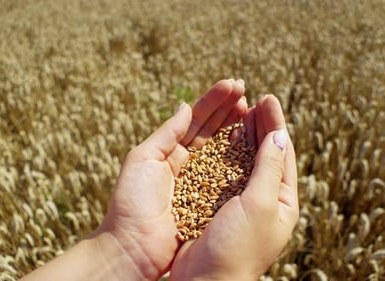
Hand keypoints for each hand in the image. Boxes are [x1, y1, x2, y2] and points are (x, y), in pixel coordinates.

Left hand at [93, 79, 246, 279]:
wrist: (133, 248)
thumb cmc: (132, 202)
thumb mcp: (143, 159)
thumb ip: (167, 133)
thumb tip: (186, 106)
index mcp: (169, 151)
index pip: (195, 120)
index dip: (213, 101)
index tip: (233, 85)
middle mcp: (187, 163)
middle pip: (212, 130)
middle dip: (228, 109)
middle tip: (247, 90)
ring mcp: (201, 181)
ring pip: (222, 148)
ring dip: (236, 127)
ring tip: (252, 108)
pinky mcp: (211, 200)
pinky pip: (228, 175)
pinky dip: (240, 157)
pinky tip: (252, 142)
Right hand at [170, 95, 298, 280]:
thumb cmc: (238, 247)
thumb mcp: (261, 205)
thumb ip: (270, 169)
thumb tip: (280, 135)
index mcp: (283, 202)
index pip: (283, 154)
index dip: (276, 125)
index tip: (268, 99)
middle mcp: (266, 201)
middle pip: (267, 154)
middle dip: (263, 126)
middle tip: (256, 99)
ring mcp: (243, 202)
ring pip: (247, 161)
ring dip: (245, 135)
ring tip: (242, 111)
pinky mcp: (221, 204)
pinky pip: (227, 171)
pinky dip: (227, 152)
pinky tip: (222, 137)